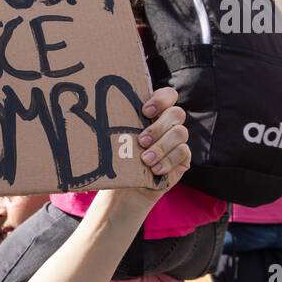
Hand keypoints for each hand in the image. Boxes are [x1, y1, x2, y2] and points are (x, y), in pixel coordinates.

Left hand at [108, 87, 190, 210]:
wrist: (128, 186)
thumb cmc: (120, 158)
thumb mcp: (118, 140)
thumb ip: (119, 126)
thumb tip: (98, 116)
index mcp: (155, 113)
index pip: (168, 95)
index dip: (161, 99)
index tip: (145, 111)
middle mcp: (169, 124)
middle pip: (176, 113)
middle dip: (158, 127)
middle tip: (141, 141)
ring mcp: (178, 140)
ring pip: (180, 133)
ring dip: (161, 146)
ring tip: (145, 160)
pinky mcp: (183, 157)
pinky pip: (182, 153)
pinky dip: (167, 161)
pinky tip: (155, 169)